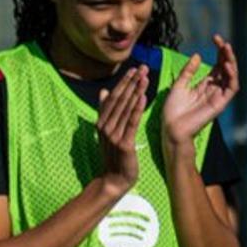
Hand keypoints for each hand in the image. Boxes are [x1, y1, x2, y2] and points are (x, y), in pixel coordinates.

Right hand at [96, 65, 146, 195]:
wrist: (114, 178)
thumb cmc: (114, 155)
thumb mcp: (108, 132)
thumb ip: (106, 112)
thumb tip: (104, 92)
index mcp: (101, 122)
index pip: (113, 98)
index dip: (124, 82)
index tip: (134, 69)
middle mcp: (105, 126)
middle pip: (119, 100)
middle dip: (131, 83)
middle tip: (142, 68)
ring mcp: (113, 135)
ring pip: (126, 109)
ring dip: (136, 92)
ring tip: (145, 77)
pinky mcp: (123, 143)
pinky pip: (131, 123)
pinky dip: (137, 109)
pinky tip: (143, 97)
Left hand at [162, 35, 239, 162]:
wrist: (171, 128)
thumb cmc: (172, 110)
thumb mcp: (178, 85)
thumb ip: (188, 71)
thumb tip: (198, 55)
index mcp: (204, 84)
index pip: (217, 64)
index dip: (218, 51)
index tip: (215, 38)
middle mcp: (214, 89)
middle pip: (226, 68)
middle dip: (226, 54)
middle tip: (222, 41)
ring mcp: (218, 96)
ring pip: (232, 76)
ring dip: (231, 62)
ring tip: (226, 49)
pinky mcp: (220, 104)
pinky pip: (231, 88)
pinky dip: (231, 76)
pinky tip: (226, 66)